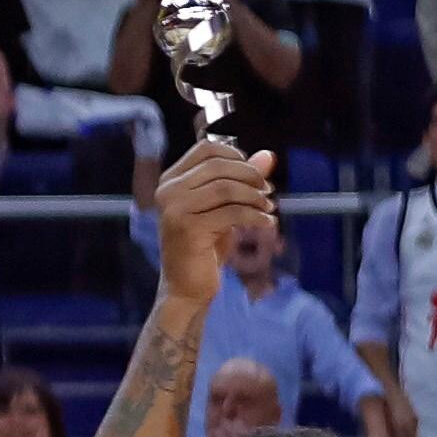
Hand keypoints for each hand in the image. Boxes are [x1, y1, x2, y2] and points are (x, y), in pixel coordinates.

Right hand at [151, 132, 272, 307]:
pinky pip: (232, 212)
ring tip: (268, 208)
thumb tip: (269, 156)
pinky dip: (255, 216)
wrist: (187, 287)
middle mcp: (168, 191)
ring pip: (226, 187)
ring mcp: (175, 209)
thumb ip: (243, 180)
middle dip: (250, 176)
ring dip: (255, 196)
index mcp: (170, 181)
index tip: (254, 173)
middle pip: (218, 166)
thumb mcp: (225, 208)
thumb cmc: (205, 246)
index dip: (235, 155)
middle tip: (268, 191)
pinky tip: (267, 223)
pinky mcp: (188, 228)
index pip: (206, 149)